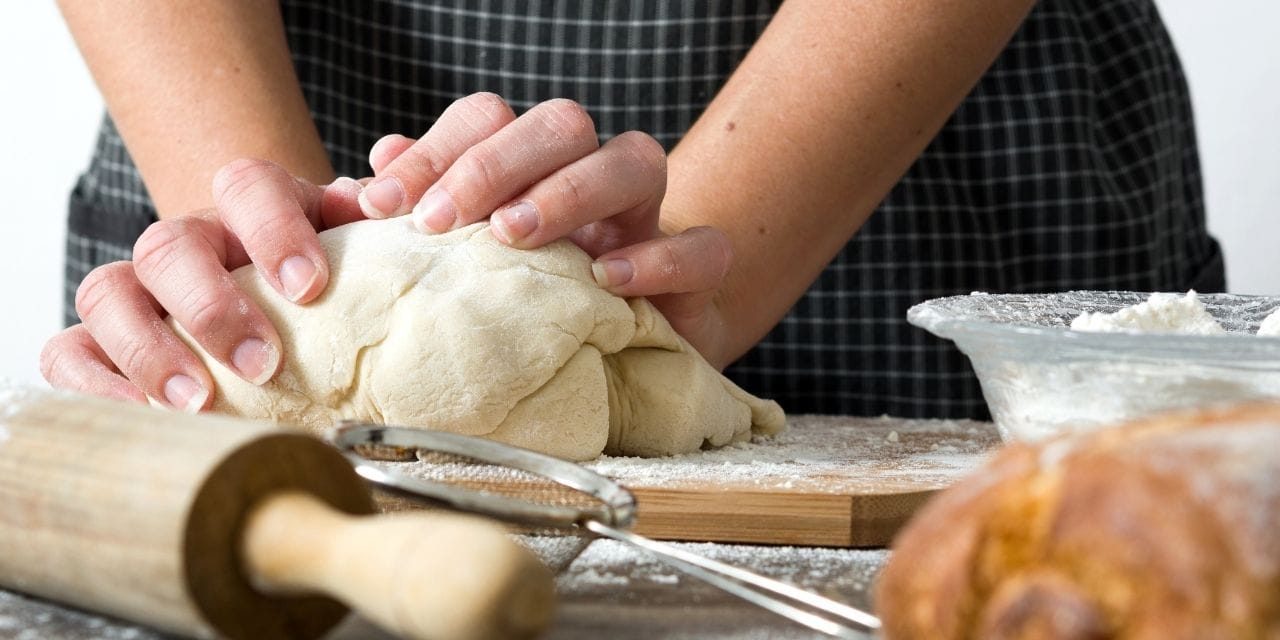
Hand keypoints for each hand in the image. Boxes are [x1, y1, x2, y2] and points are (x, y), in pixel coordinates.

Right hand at [41, 160, 365, 409]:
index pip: (249, 184)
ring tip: (201, 402)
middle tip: (263, 363)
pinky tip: (145, 416)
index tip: (308, 286)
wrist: (280, 305)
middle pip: (169, 245)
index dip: (274, 228)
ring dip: (151, 351)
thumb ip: (372, 223)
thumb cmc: (323, 286)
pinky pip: (69, 353)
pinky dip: (96, 384)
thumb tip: (379, 200)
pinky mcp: (101, 342)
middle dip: (212, 307)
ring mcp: (138, 291)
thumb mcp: (358, 252)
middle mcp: (187, 243)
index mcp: (252, 211)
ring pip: (108, 294)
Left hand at [359, 93, 734, 364]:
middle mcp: (594, 180)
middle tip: (440, 221)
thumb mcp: (468, 270)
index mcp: (535, 170)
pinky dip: (660, 257)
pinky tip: (608, 280)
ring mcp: (649, 221)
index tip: (384, 204)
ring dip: (570, 189)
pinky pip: (702, 246)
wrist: (632, 365)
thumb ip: (426, 222)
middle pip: (562, 123)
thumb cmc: (537, 311)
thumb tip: (371, 175)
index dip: (435, 150)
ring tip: (513, 235)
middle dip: (494, 162)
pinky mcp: (698, 275)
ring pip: (635, 159)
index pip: (489, 119)